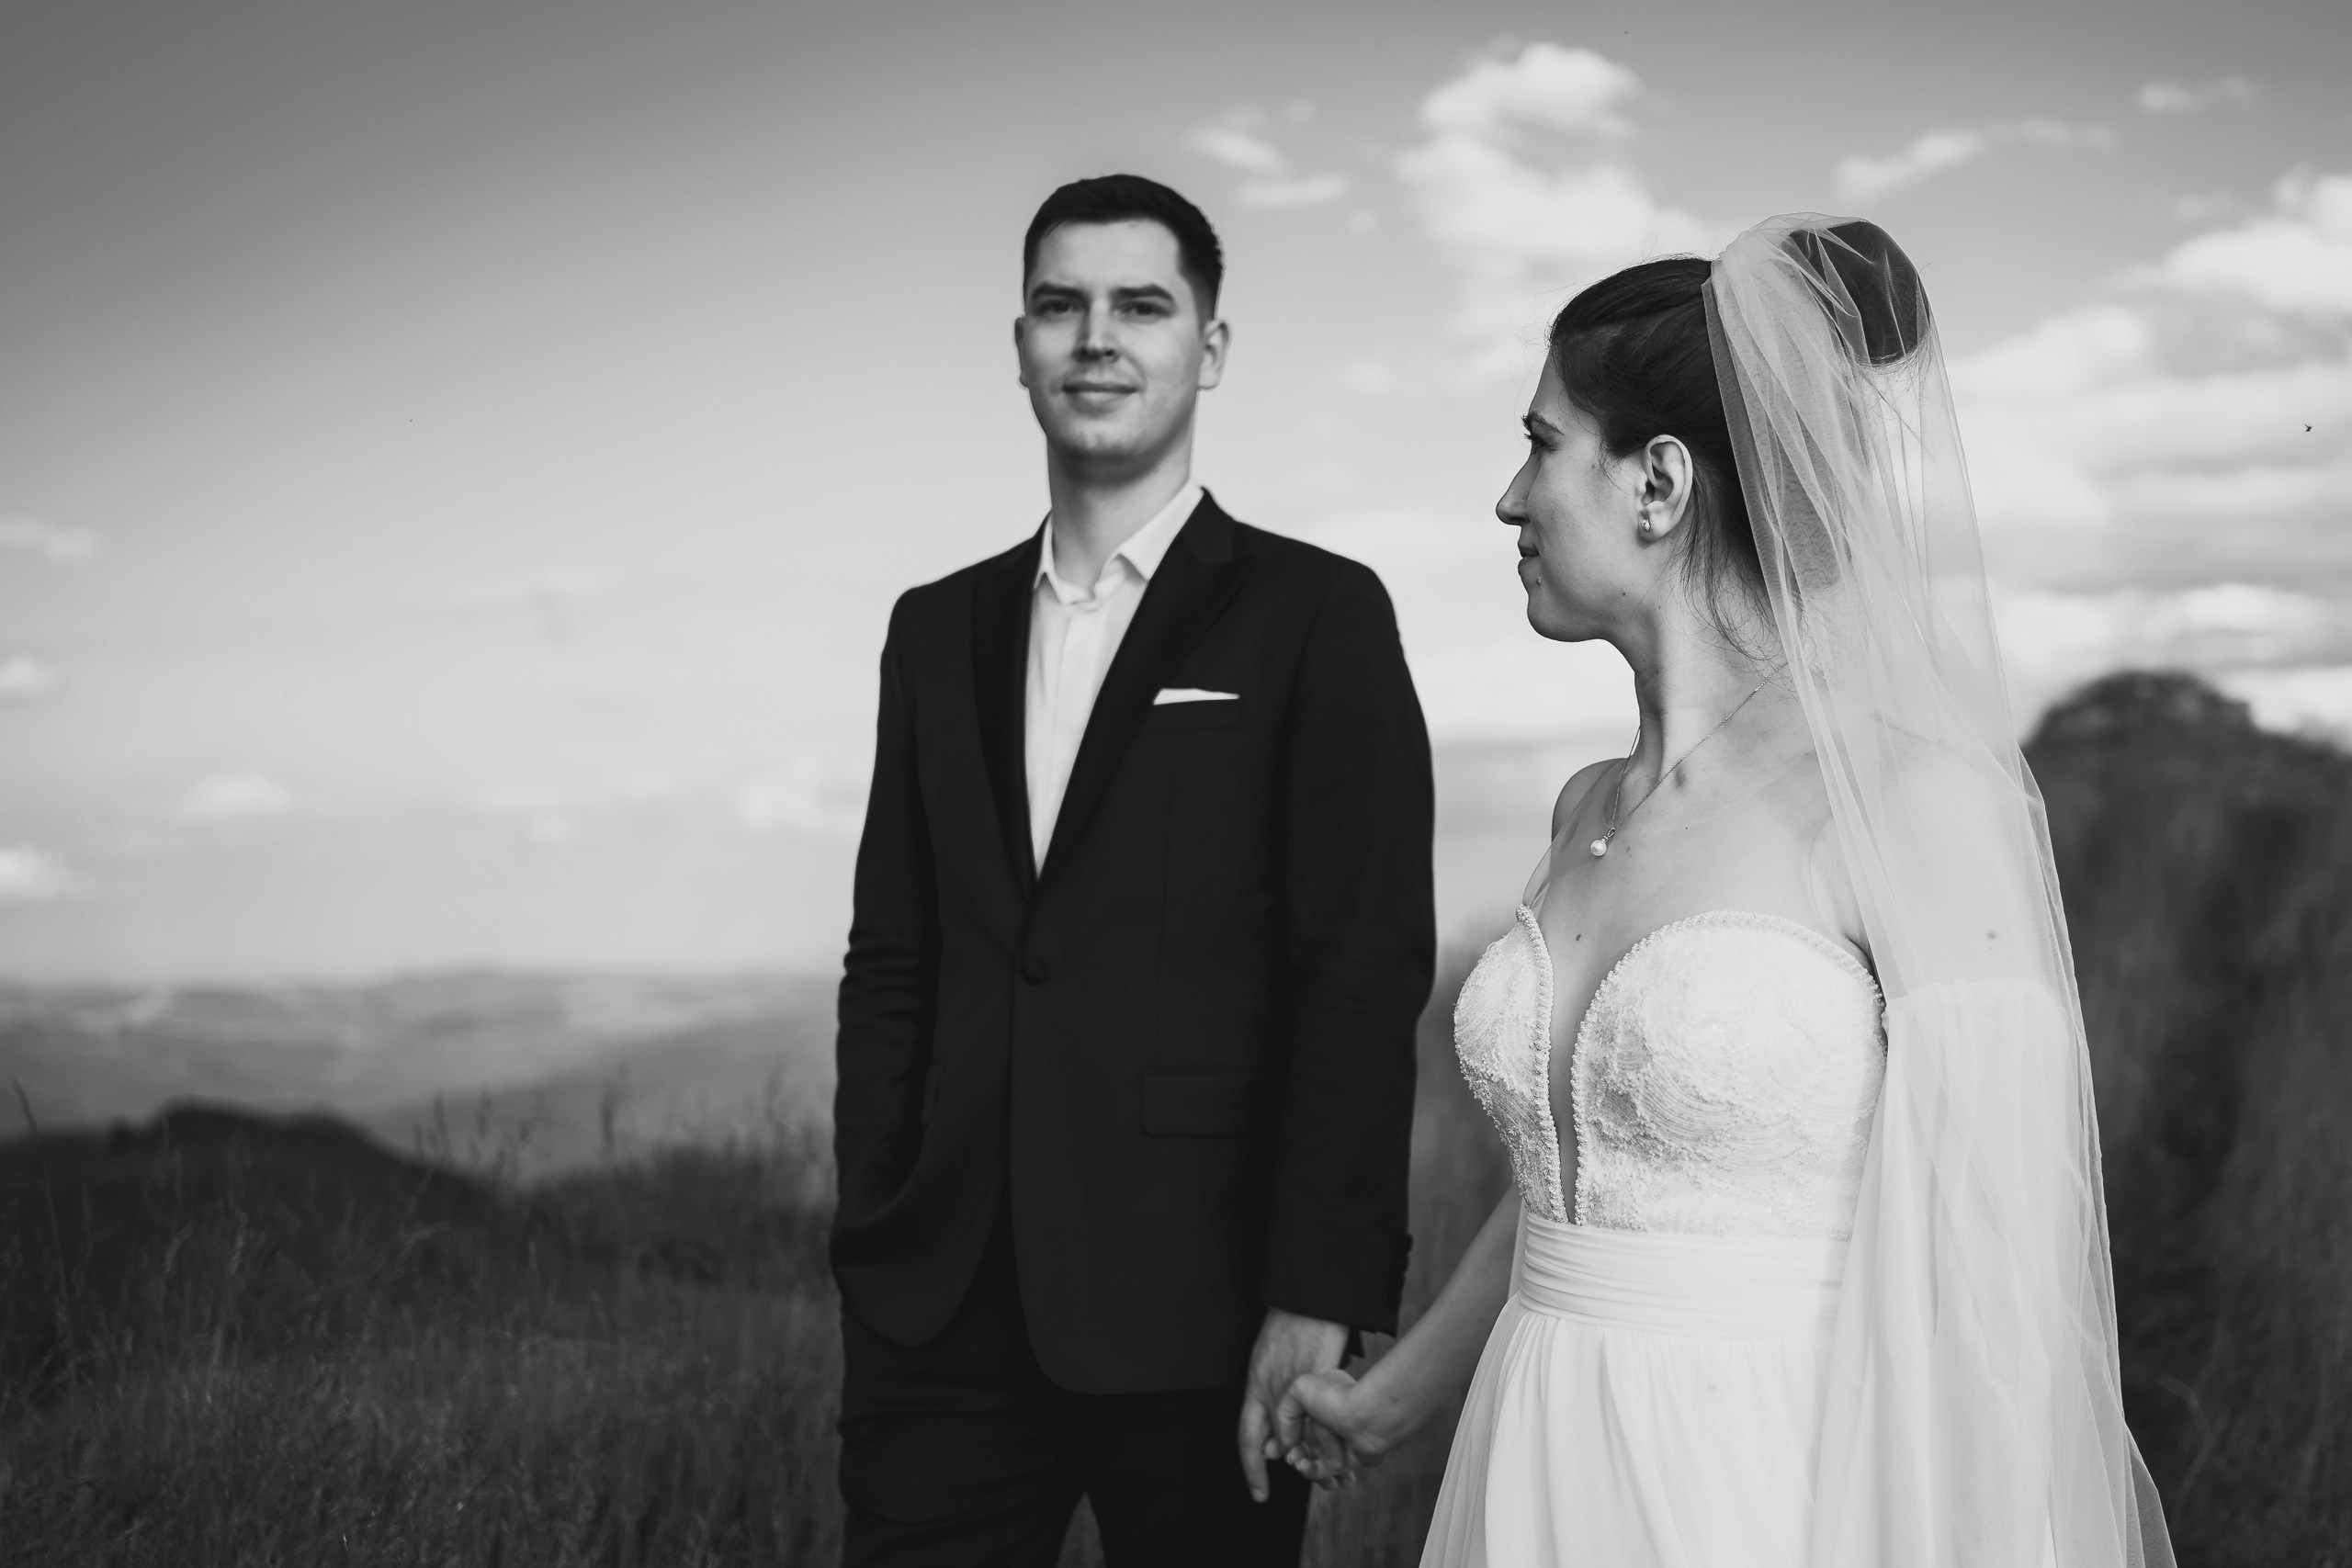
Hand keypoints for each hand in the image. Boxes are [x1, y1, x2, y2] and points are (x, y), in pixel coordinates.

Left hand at [1237, 1309, 1348, 1502]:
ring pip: (1305, 1432)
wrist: (1306, 1297)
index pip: (1248, 1440)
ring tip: (1334, 1470)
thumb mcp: (1267, 1363)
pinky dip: (1335, 1435)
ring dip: (1320, 1453)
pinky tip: (1345, 1445)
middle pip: (1281, 1441)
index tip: (1259, 1494)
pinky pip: (1325, 1416)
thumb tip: (1273, 1443)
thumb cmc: (1289, 1328)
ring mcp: (1295, 1382)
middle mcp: (1269, 1389)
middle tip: (1314, 1476)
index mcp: (1254, 1386)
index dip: (1252, 1470)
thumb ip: (1268, 1401)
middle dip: (1298, 1464)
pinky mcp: (1320, 1374)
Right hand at [1277, 1368, 1395, 1488]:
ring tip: (1301, 1464)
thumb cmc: (1335, 1399)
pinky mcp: (1348, 1460)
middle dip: (1293, 1452)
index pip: (1295, 1421)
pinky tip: (1307, 1468)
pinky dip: (1314, 1472)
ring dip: (1302, 1465)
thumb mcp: (1297, 1391)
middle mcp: (1329, 1419)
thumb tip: (1288, 1443)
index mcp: (1319, 1399)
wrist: (1368, 1418)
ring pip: (1312, 1460)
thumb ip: (1283, 1413)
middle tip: (1291, 1457)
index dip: (1284, 1435)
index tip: (1275, 1445)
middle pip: (1302, 1443)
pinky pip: (1325, 1471)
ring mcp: (1339, 1440)